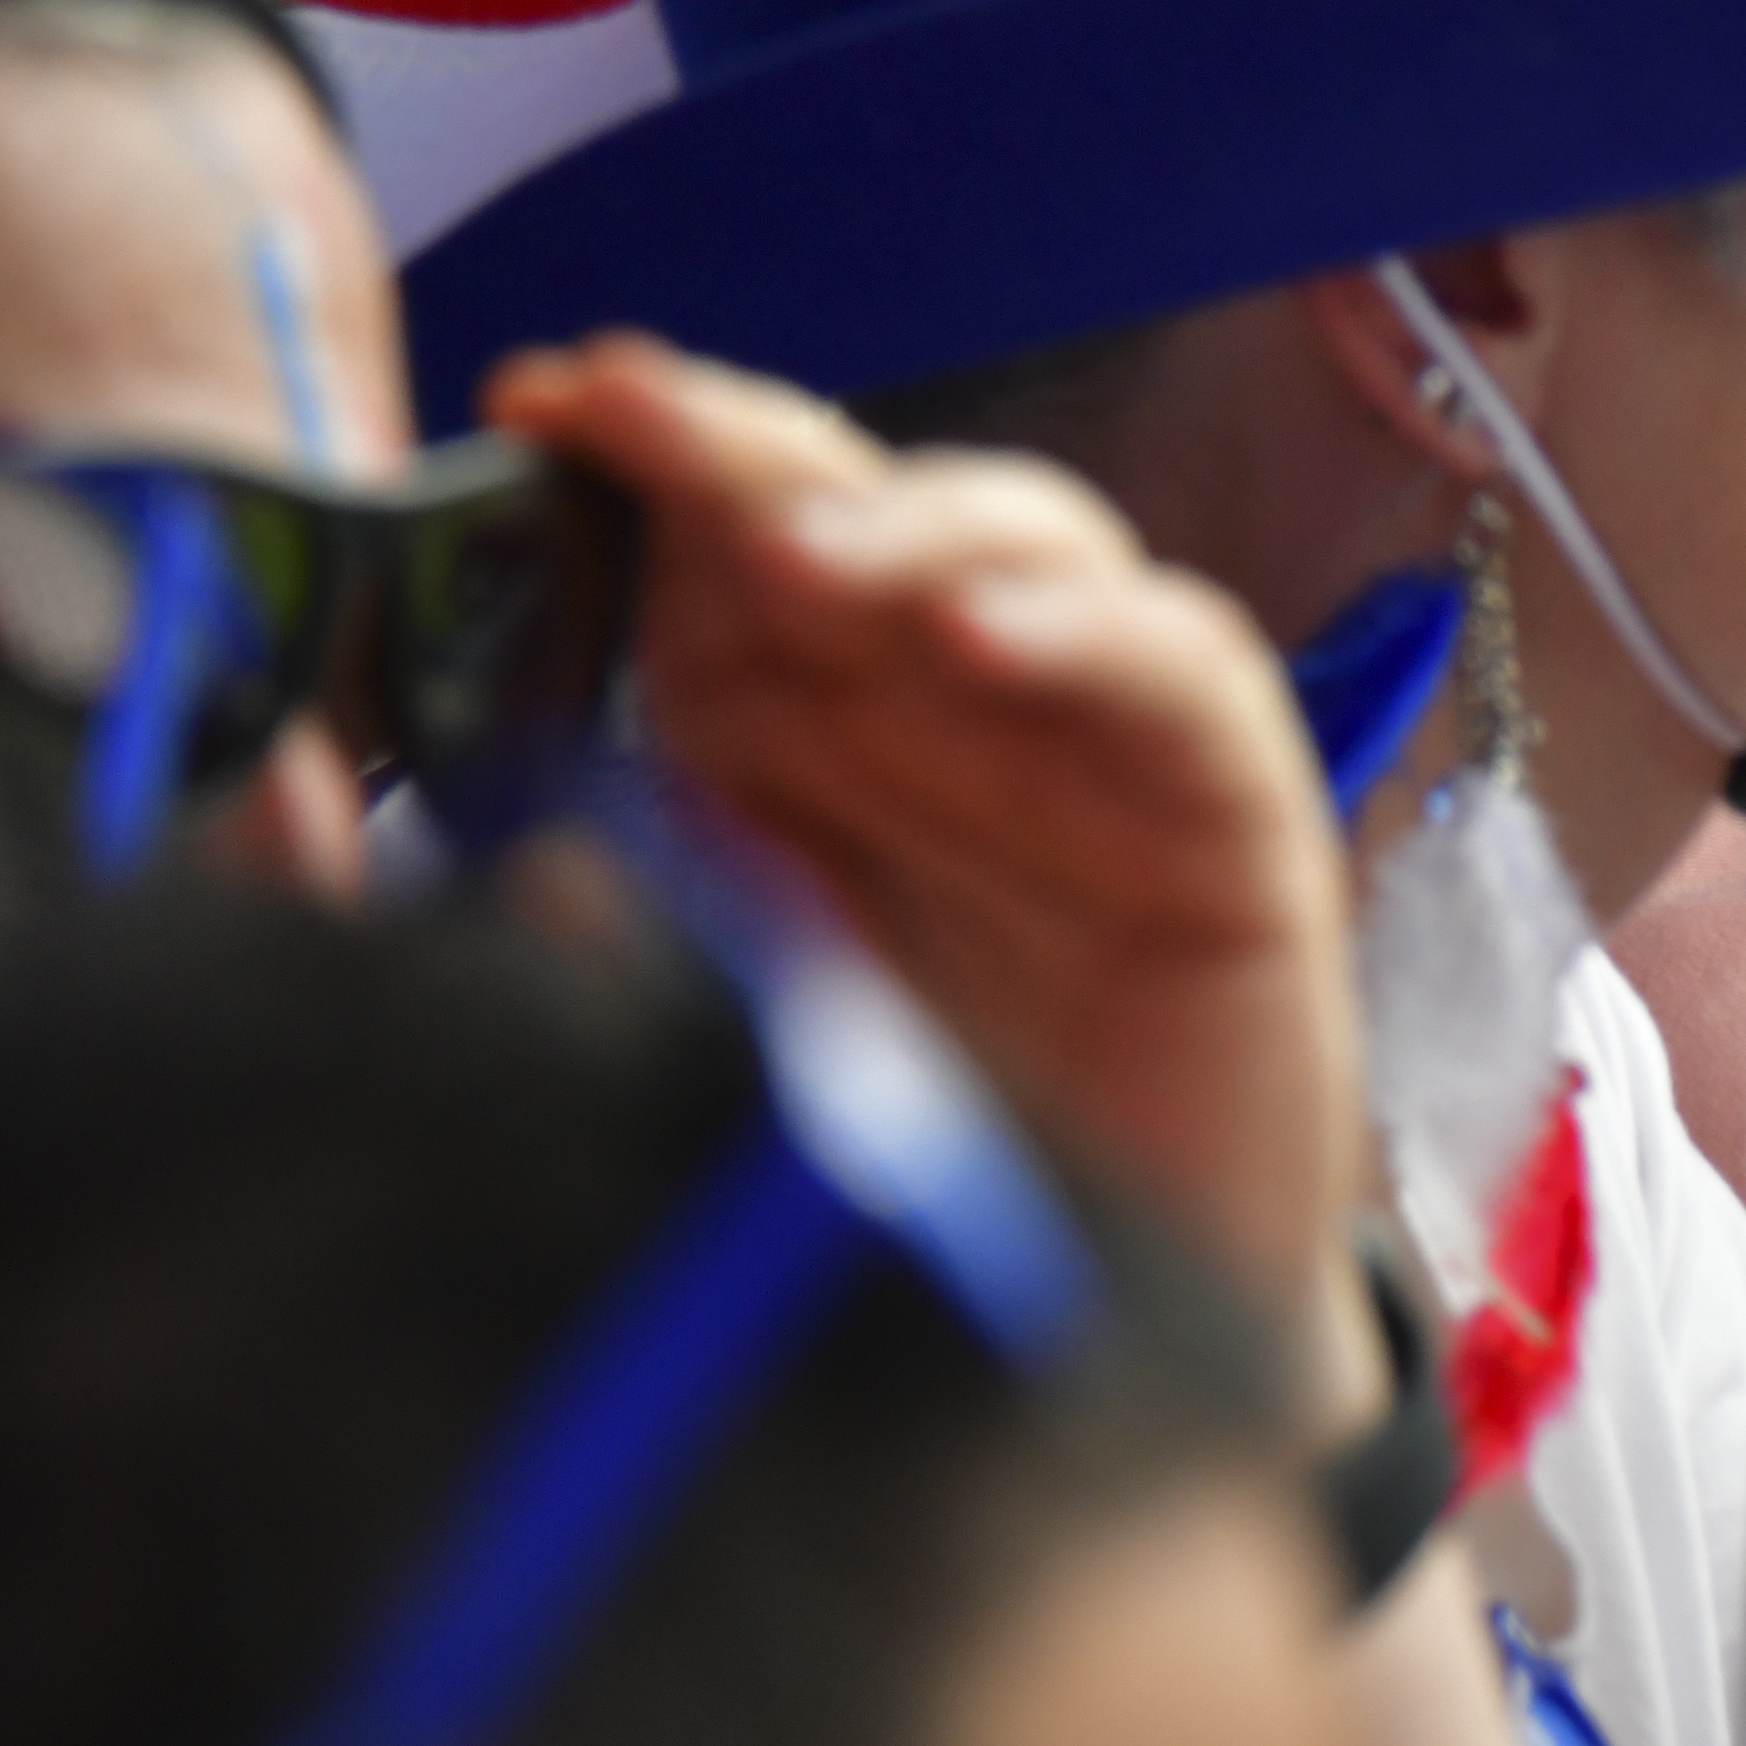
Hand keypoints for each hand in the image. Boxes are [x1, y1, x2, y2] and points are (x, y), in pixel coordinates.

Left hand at [482, 336, 1362, 1327]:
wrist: (1085, 1348)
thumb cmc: (900, 1173)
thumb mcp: (710, 1026)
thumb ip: (627, 927)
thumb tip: (521, 865)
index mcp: (792, 724)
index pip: (715, 535)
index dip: (642, 446)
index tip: (535, 397)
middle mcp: (941, 700)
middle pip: (861, 504)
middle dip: (751, 447)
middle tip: (645, 425)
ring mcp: (1093, 734)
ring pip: (1027, 539)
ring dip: (909, 529)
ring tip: (797, 557)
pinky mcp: (1225, 804)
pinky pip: (1173, 671)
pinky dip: (1086, 633)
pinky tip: (987, 642)